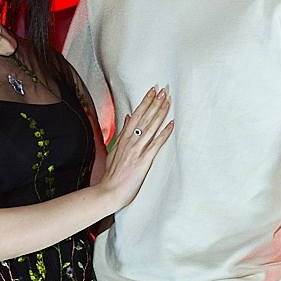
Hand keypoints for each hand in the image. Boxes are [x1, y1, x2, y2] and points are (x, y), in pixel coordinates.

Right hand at [100, 86, 173, 212]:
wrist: (109, 190)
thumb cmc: (112, 174)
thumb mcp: (114, 149)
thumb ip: (121, 133)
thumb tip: (126, 118)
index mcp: (123, 138)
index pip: (135, 115)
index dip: (144, 102)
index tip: (151, 91)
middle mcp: (130, 141)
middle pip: (144, 117)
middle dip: (154, 102)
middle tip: (163, 90)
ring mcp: (137, 150)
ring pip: (150, 127)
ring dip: (160, 113)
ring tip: (167, 101)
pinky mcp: (144, 160)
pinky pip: (156, 144)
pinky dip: (164, 133)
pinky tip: (171, 124)